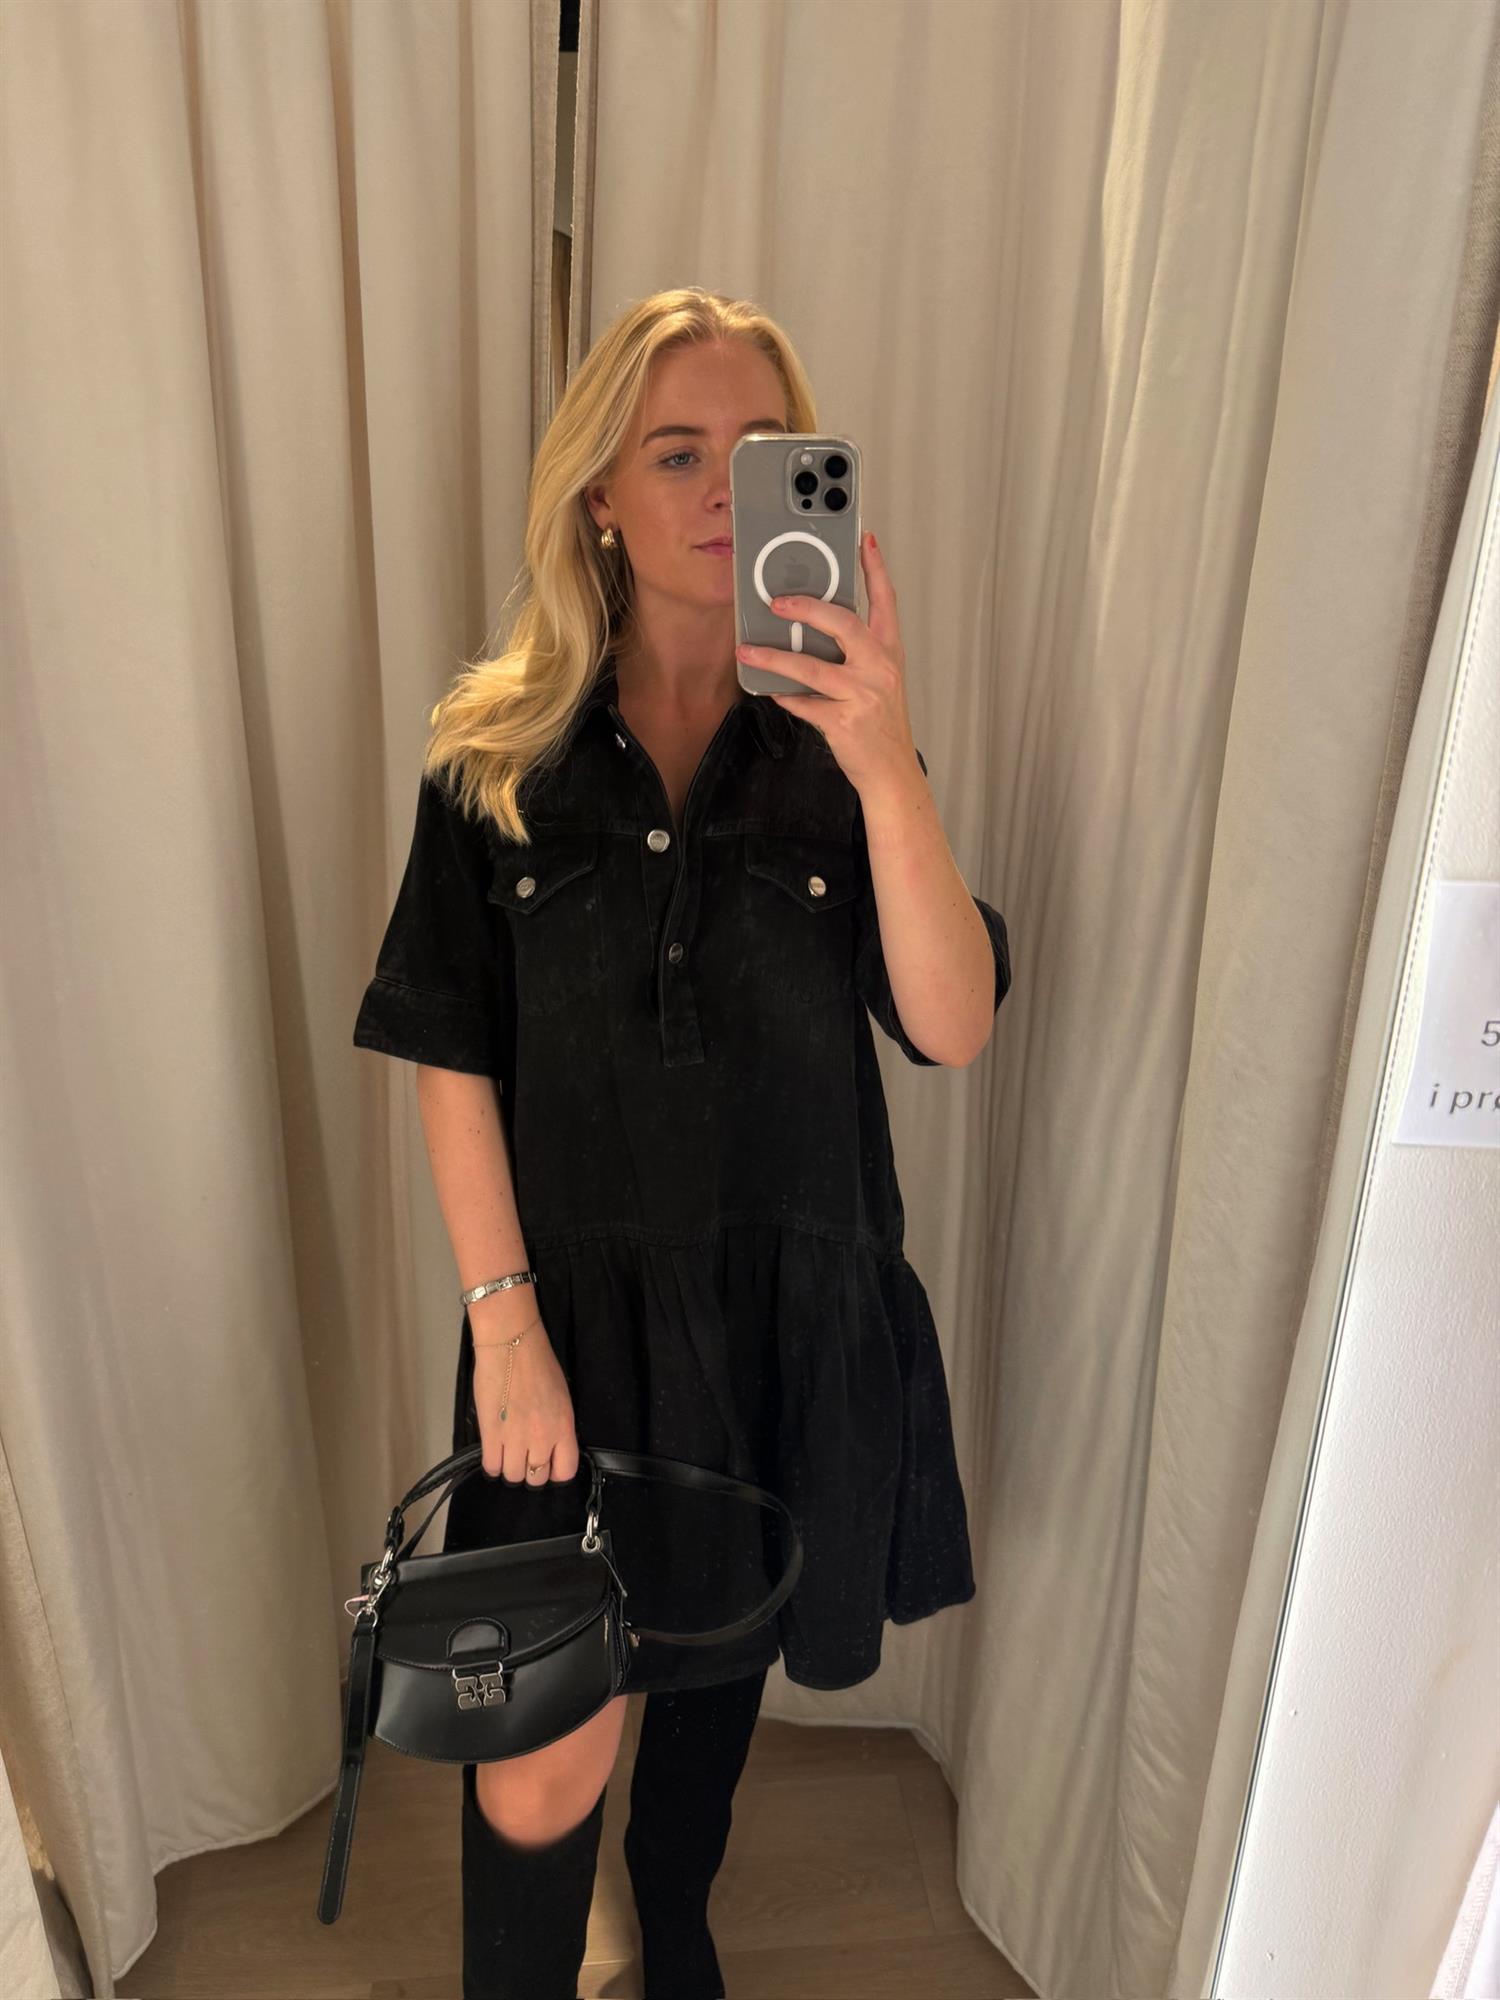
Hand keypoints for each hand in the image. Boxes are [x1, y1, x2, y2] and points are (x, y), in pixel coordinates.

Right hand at [471, 1316, 580, 1485]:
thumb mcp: (561, 1397)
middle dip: (530, 1470)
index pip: (565, 1472)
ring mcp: (515, 1438)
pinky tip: (494, 1450)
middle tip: (524, 1456)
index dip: (555, 1472)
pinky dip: (493, 1463)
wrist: (511, 1345)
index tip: (547, 1465)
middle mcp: (542, 1438)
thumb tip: (550, 1446)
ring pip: (513, 1476)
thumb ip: (558, 1426)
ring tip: (507, 1452)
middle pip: (536, 1478)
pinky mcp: (491, 1435)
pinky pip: (492, 1467)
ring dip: (510, 1467)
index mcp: (563, 1427)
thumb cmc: (538, 1364)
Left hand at [735, 530, 921, 797]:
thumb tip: (813, 629)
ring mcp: (863, 696)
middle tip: (778, 602)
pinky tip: (771, 691)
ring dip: (775, 659)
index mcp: (889, 652)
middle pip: (844, 625)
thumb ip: (856, 653)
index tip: (864, 540)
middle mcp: (879, 669)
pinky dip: (785, 696)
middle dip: (809, 609)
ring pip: (812, 668)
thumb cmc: (881, 724)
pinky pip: (804, 703)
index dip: (875, 569)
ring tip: (748, 650)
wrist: (892, 772)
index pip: (886, 602)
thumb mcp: (880, 680)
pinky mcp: (844, 722)